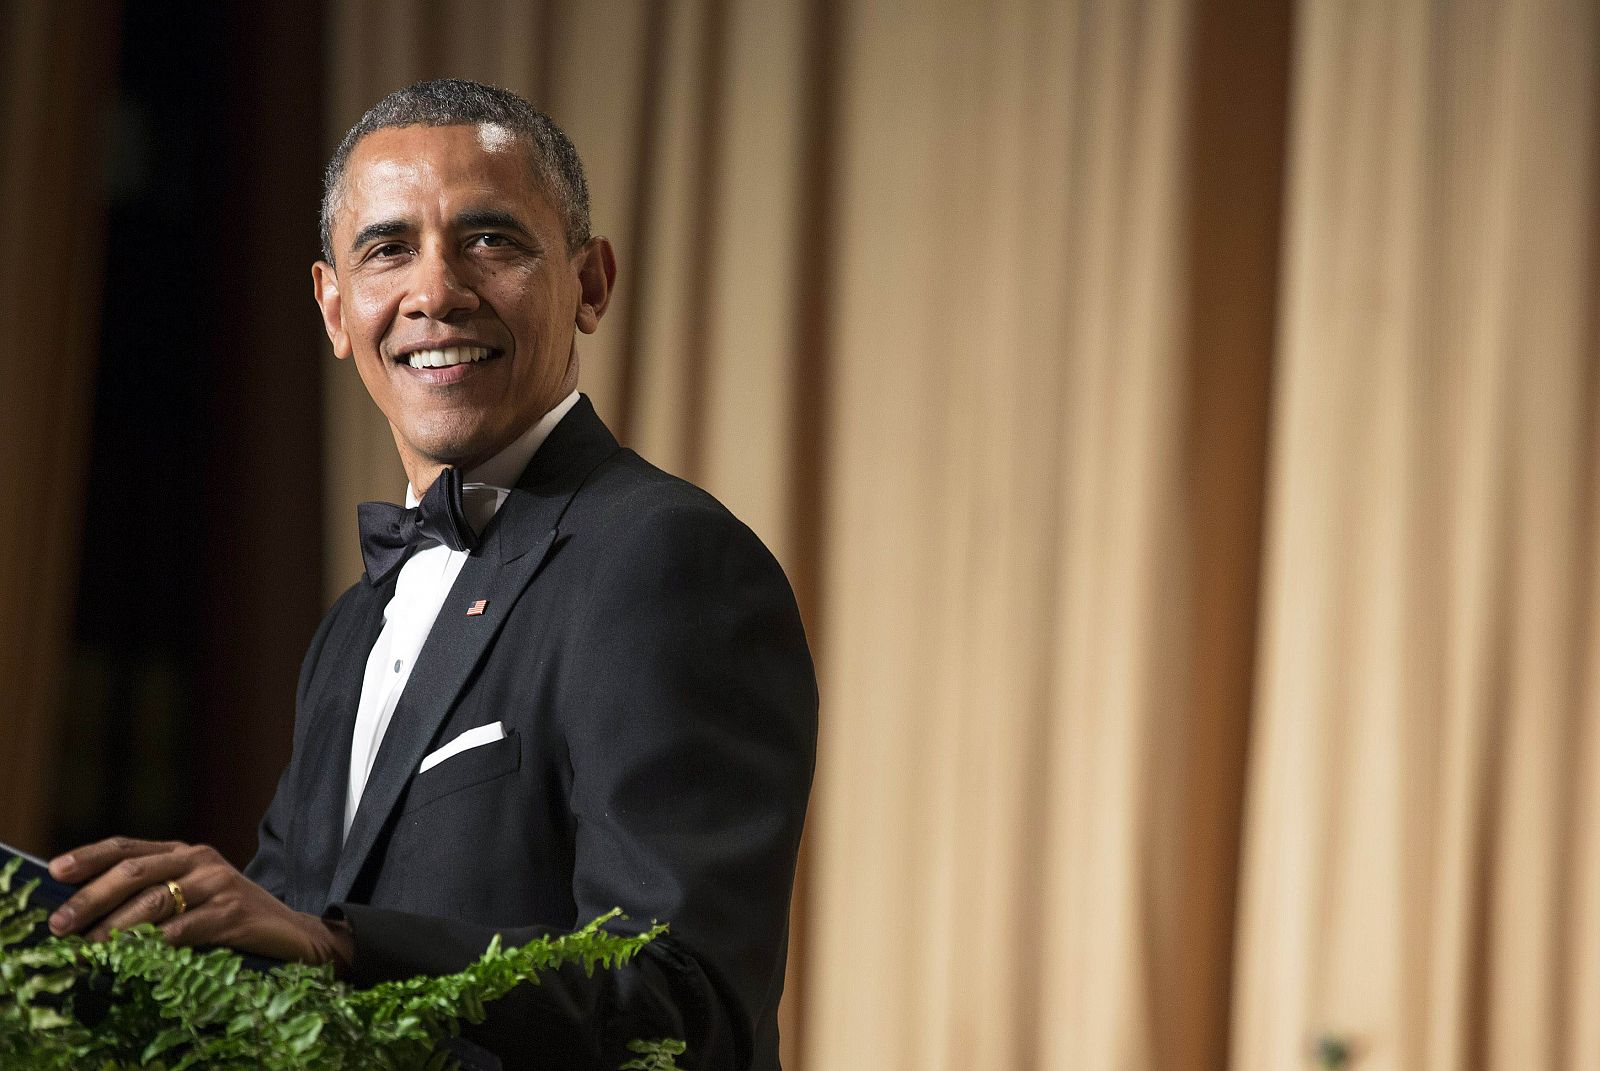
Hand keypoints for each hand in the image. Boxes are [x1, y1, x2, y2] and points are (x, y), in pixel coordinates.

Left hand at [46, 837, 352, 969]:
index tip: (54, 871)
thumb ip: (153, 897)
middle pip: (135, 871)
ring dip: (115, 928)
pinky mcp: (234, 912)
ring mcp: (219, 884)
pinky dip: (154, 945)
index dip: (89, 856)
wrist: (293, 933)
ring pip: (154, 901)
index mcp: (185, 852)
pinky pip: (184, 929)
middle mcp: (201, 860)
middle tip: (60, 924)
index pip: (128, 848)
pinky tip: (136, 958)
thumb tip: (89, 916)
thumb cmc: (230, 919)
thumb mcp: (192, 898)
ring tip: (89, 950)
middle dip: (91, 898)